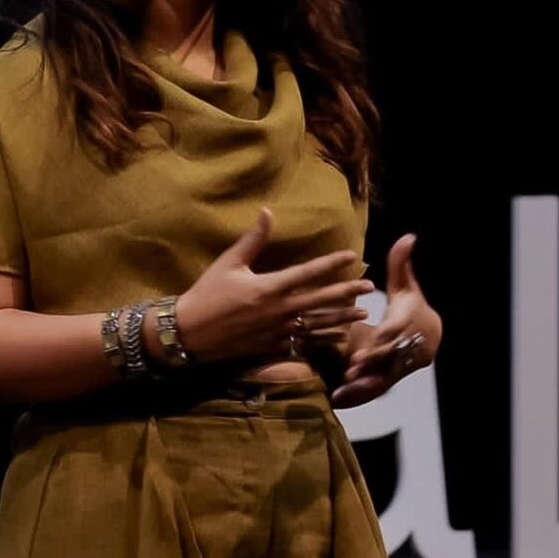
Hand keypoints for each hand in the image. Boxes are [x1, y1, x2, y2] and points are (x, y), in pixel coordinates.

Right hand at [174, 207, 373, 362]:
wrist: (189, 333)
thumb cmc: (207, 294)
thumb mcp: (229, 263)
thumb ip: (253, 239)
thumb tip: (268, 211)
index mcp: (270, 287)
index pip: (309, 272)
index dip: (332, 263)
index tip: (351, 255)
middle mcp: (280, 310)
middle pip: (322, 300)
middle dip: (347, 292)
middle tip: (369, 287)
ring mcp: (278, 331)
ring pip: (318, 324)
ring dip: (342, 318)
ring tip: (362, 314)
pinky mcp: (273, 346)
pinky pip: (304, 342)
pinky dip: (322, 339)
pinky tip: (337, 337)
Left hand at [330, 233, 441, 408]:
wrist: (431, 334)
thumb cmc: (411, 304)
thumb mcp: (405, 284)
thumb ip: (401, 263)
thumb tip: (409, 235)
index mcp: (408, 323)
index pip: (396, 332)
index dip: (383, 340)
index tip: (369, 343)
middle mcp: (408, 347)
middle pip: (389, 357)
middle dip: (372, 364)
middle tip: (351, 369)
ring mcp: (402, 365)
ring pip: (384, 376)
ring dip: (365, 384)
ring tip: (343, 390)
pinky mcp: (395, 377)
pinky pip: (379, 387)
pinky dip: (362, 394)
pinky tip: (339, 400)